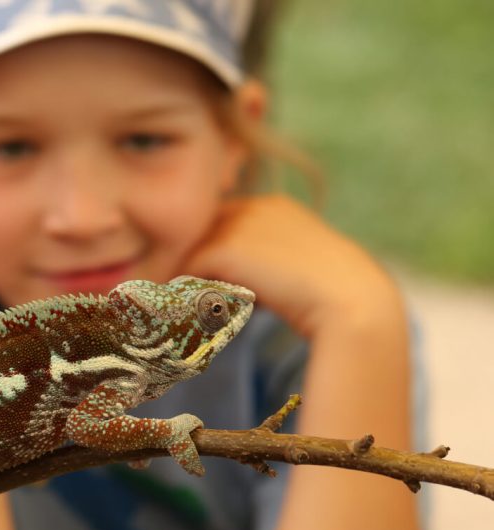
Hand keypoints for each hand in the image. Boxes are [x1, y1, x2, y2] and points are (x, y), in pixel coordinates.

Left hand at [184, 195, 401, 337]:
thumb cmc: (330, 298)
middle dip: (194, 262)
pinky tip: (197, 311)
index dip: (214, 252)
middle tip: (189, 294)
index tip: (208, 282)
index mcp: (275, 208)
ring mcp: (240, 225)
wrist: (352, 303)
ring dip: (189, 278)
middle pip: (203, 232)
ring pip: (193, 251)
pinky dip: (188, 292)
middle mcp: (255, 207)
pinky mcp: (227, 249)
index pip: (224, 221)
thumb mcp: (295, 271)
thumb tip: (222, 289)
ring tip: (191, 305)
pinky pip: (190, 270)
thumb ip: (260, 268)